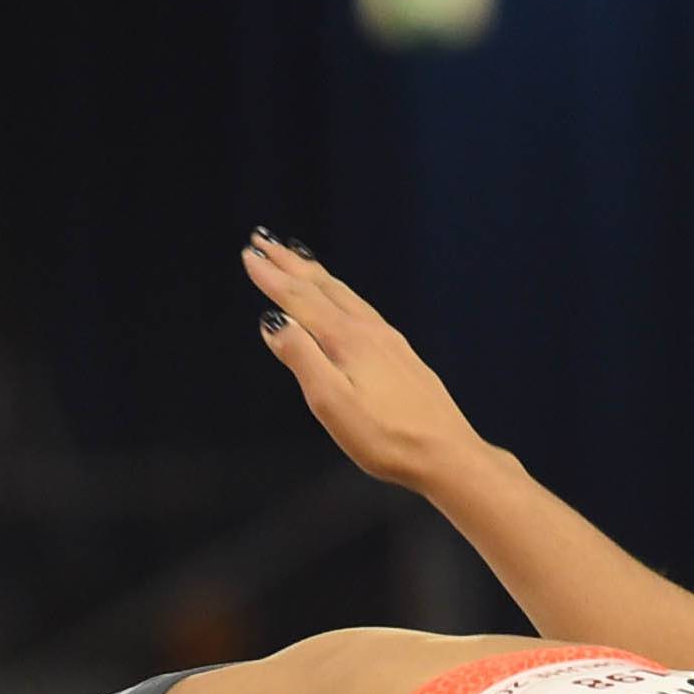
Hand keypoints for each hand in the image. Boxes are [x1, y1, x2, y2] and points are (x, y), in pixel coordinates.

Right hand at [240, 232, 478, 489]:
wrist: (445, 452)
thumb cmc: (386, 438)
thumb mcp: (332, 402)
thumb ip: (301, 357)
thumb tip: (274, 322)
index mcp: (346, 339)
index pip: (300, 300)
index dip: (272, 279)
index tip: (249, 256)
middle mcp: (368, 330)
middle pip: (322, 287)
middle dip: (290, 265)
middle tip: (265, 241)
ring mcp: (388, 340)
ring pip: (344, 294)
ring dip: (316, 275)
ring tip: (298, 259)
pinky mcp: (401, 355)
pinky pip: (361, 309)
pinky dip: (340, 294)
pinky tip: (342, 301)